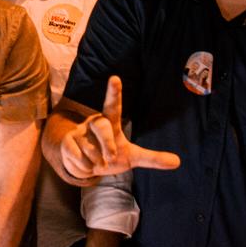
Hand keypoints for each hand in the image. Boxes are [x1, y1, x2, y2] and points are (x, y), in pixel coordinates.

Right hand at [59, 76, 180, 179]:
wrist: (85, 165)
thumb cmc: (111, 155)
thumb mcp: (132, 157)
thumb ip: (152, 158)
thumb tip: (178, 161)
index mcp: (110, 123)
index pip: (112, 105)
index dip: (114, 92)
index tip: (115, 78)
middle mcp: (94, 123)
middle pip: (103, 128)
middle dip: (108, 146)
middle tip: (110, 159)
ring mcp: (79, 132)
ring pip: (91, 150)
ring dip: (96, 163)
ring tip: (95, 161)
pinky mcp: (67, 142)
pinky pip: (78, 157)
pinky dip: (85, 168)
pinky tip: (84, 164)